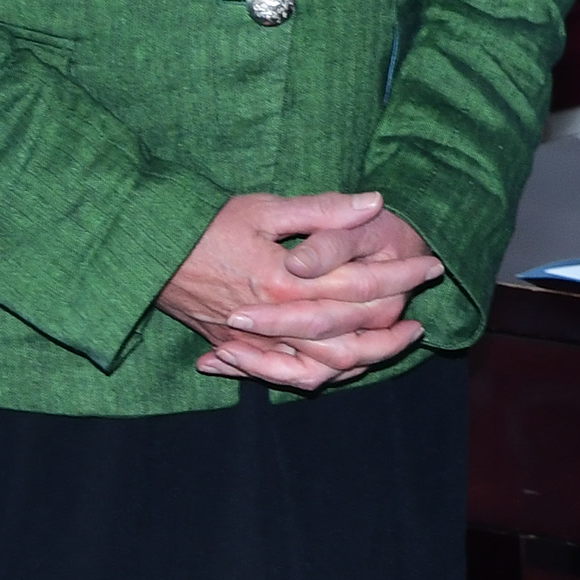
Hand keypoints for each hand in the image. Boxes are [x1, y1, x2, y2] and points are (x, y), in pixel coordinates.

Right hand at [158, 191, 441, 388]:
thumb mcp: (265, 207)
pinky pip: (289, 377)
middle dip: (394, 322)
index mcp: (286, 282)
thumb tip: (375, 203)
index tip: (432, 266)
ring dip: (367, 358)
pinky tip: (345, 367)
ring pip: (325, 367)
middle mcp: (275, 321)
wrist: (147, 257)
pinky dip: (323, 376)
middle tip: (423, 311)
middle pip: (351, 334)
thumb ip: (322, 211)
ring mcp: (255, 343)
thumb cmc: (207, 225)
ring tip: (396, 342)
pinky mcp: (237, 351)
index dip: (401, 275)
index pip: (361, 284)